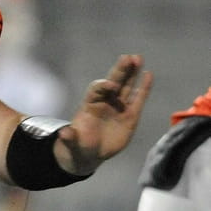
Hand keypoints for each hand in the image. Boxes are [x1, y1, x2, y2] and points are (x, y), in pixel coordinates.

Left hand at [56, 54, 153, 174]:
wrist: (89, 153)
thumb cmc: (77, 145)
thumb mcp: (71, 143)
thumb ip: (69, 138)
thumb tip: (64, 133)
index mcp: (89, 104)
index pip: (96, 90)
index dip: (102, 86)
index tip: (109, 86)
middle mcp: (104, 102)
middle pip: (113, 82)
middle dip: (120, 70)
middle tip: (128, 57)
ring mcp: (118, 107)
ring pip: (126, 86)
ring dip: (132, 72)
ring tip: (138, 57)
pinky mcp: (130, 116)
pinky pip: (138, 99)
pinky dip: (143, 87)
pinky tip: (148, 74)